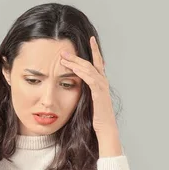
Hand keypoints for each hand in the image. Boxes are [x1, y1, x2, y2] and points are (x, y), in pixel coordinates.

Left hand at [60, 37, 121, 155]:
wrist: (105, 129)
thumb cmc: (95, 118)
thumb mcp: (87, 101)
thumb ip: (83, 91)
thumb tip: (73, 86)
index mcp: (100, 83)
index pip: (96, 63)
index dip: (93, 51)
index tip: (89, 40)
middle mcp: (102, 82)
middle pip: (90, 63)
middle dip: (76, 56)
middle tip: (63, 50)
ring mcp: (102, 87)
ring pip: (88, 69)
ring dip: (75, 62)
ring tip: (63, 57)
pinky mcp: (99, 93)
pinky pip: (90, 79)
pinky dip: (81, 72)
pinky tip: (73, 68)